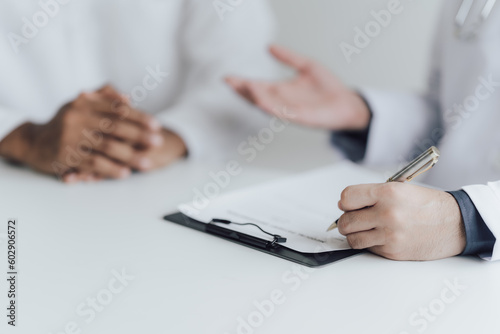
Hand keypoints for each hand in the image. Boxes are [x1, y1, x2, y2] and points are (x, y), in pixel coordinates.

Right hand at [0, 86, 164, 181]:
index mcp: (84, 103)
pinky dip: (110, 169)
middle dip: (139, 135)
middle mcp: (76, 117)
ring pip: (106, 146)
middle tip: (158, 142)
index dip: (138, 117)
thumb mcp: (80, 105)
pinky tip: (125, 173)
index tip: (156, 125)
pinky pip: (92, 163)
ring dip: (129, 156)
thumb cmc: (64, 123)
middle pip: (114, 127)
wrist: (32, 141)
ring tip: (147, 163)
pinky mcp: (64, 155)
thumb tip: (127, 97)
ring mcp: (70, 136)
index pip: (116, 109)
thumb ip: (103, 99)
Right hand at [226, 45, 370, 130]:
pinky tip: (262, 102)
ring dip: (255, 97)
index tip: (227, 77)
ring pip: (268, 105)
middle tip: (230, 82)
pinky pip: (283, 113)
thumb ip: (288, 57)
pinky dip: (271, 108)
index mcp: (281, 90)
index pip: (257, 86)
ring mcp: (290, 111)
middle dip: (243, 91)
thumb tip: (269, 46)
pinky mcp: (301, 118)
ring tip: (244, 88)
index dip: (242, 83)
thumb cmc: (328, 87)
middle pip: (257, 97)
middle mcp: (282, 102)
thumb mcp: (306, 66)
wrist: (347, 102)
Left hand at [336, 183, 465, 260]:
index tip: (348, 205)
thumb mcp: (400, 189)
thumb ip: (372, 195)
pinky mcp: (392, 251)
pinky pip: (368, 248)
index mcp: (387, 193)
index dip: (345, 202)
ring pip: (353, 238)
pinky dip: (370, 243)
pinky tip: (381, 236)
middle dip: (346, 221)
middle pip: (346, 221)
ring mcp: (389, 235)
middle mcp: (387, 214)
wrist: (455, 224)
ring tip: (364, 229)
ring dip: (354, 234)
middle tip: (352, 219)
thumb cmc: (427, 205)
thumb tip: (345, 205)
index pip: (347, 198)